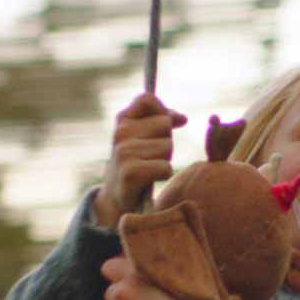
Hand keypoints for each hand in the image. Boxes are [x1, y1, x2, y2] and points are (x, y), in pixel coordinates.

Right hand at [95, 93, 188, 225]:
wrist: (117, 200)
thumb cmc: (137, 164)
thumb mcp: (143, 137)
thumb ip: (161, 119)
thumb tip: (182, 118)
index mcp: (122, 121)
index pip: (147, 100)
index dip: (162, 111)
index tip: (163, 128)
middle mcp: (120, 133)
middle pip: (164, 124)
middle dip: (165, 141)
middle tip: (150, 157)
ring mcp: (124, 152)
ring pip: (167, 146)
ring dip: (164, 160)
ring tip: (148, 168)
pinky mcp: (130, 173)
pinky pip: (165, 167)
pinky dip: (162, 175)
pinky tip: (149, 180)